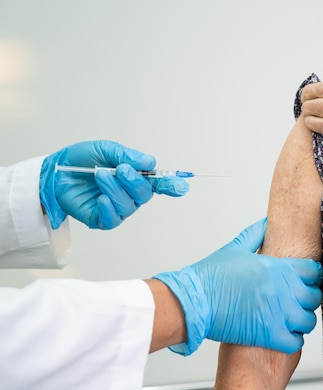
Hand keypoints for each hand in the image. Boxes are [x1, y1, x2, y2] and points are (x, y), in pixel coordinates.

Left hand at [40, 140, 188, 228]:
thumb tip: (149, 161)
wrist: (54, 172)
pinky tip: (101, 198)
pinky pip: (113, 219)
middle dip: (134, 181)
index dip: (172, 185)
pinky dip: (109, 208)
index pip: (159, 183)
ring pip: (128, 205)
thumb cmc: (80, 160)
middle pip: (144, 194)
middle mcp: (130, 194)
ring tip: (100, 175)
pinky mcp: (102, 219)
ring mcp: (118, 208)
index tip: (181, 186)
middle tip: (120, 169)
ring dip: (115, 189)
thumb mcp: (104, 150)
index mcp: (135, 176)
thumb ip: (127, 155)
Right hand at [153, 218, 322, 355]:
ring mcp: (278, 314)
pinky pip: (295, 341)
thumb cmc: (210, 277)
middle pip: (315, 296)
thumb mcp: (236, 248)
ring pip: (308, 321)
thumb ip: (256, 234)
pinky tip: (282, 334)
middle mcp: (283, 290)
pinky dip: (292, 340)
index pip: (314, 271)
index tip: (304, 281)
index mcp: (278, 267)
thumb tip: (267, 222)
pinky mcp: (269, 335)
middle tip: (296, 301)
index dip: (311, 276)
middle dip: (308, 298)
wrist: (192, 302)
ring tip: (290, 319)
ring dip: (302, 320)